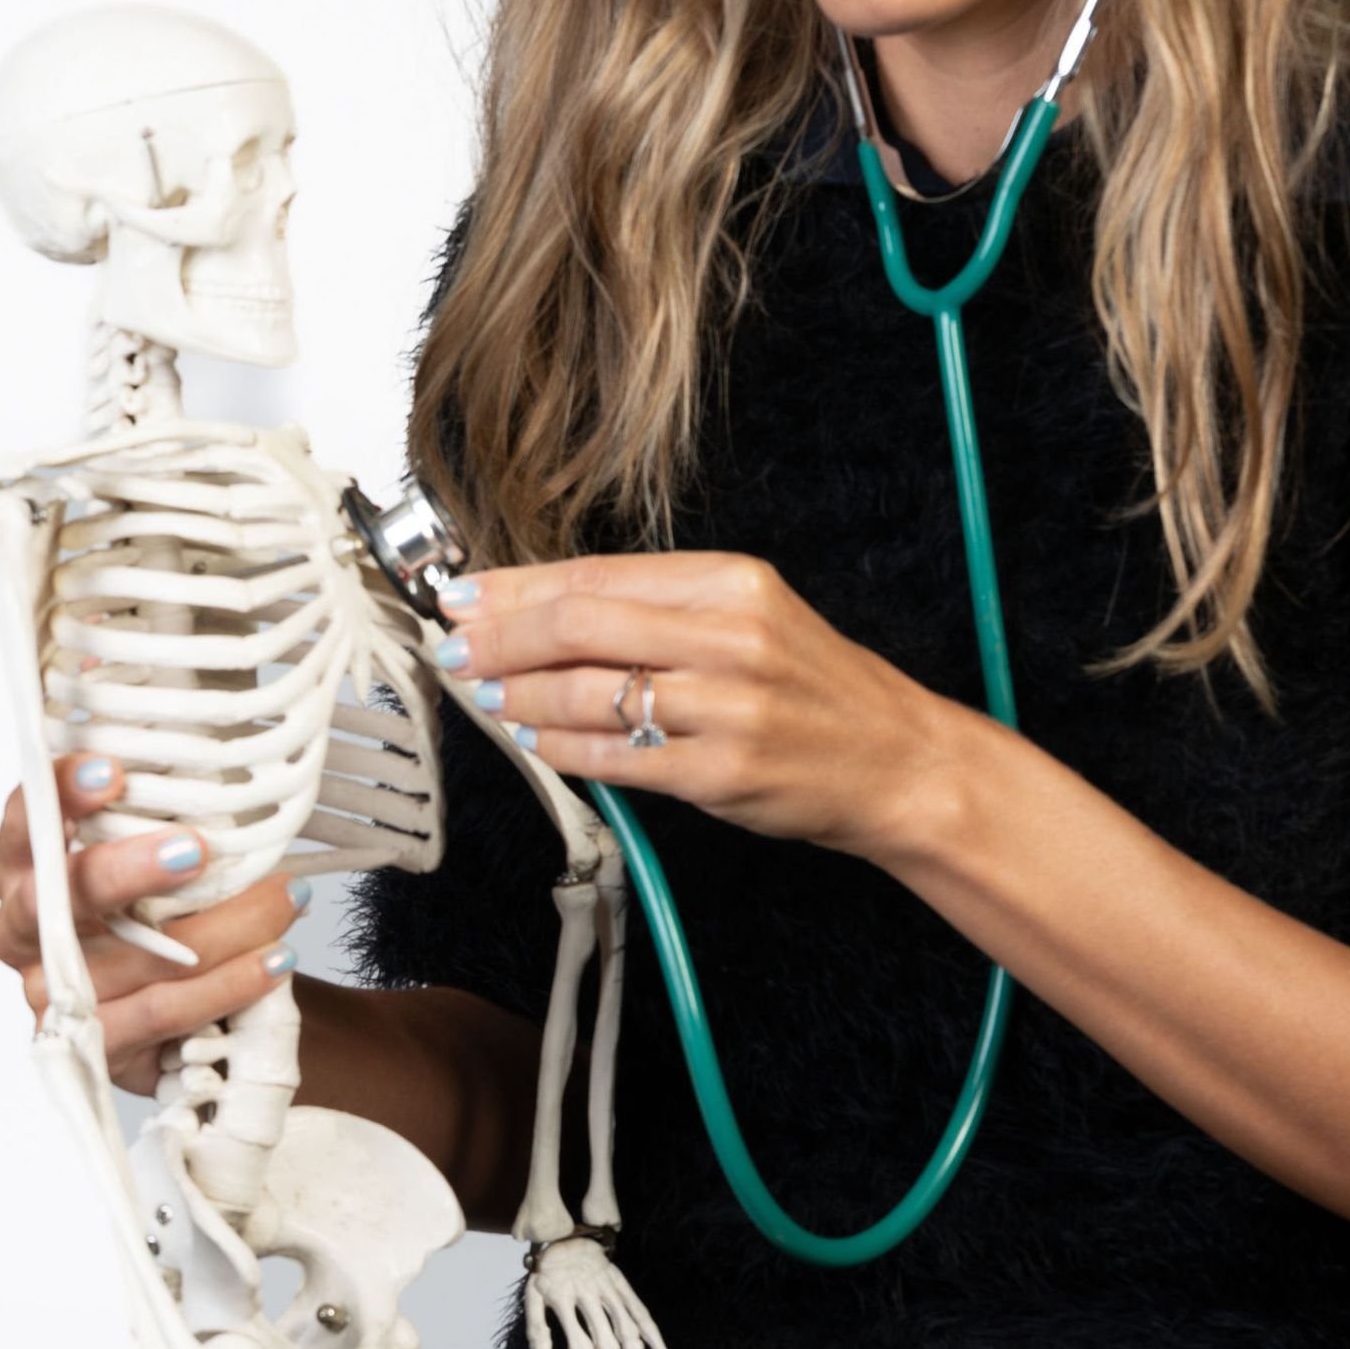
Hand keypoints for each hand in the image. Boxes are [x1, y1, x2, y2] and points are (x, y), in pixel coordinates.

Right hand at [0, 752, 308, 1094]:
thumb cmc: (174, 903)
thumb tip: (227, 770)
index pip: (25, 820)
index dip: (60, 795)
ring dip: (219, 927)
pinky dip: (226, 984)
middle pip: (53, 898)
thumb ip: (168, 813)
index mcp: (26, 863)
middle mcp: (23, 928)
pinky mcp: (94, 1044)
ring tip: (283, 899)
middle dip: (125, 870)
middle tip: (193, 849)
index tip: (112, 772)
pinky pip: (160, 1012)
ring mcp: (50, 993)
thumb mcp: (164, 847)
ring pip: (130, 959)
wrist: (207, 1001)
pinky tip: (274, 959)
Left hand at [431, 552, 956, 856]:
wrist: (897, 762)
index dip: (515, 587)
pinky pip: (617, 758)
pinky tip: (533, 740)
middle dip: (499, 637)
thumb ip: (659, 608)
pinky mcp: (722, 774)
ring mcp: (728, 708)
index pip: (597, 575)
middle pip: (580, 624)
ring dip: (518, 696)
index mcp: (733, 582)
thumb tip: (540, 604)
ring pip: (588, 693)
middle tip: (451, 647)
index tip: (463, 596)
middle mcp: (731, 637)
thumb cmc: (816, 691)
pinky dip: (561, 749)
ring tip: (483, 695)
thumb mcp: (751, 618)